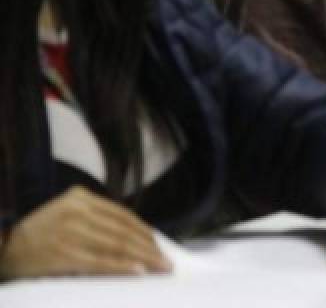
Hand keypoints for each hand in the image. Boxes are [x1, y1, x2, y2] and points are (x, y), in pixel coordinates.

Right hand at [0, 186, 170, 278]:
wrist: (2, 246)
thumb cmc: (38, 235)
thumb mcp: (65, 214)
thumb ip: (94, 219)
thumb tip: (135, 239)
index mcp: (80, 197)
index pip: (122, 214)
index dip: (144, 231)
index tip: (159, 245)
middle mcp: (77, 210)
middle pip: (123, 230)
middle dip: (148, 247)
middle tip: (166, 262)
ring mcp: (70, 231)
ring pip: (116, 244)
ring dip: (141, 258)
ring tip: (158, 268)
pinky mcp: (63, 253)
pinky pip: (99, 261)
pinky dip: (121, 266)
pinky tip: (137, 271)